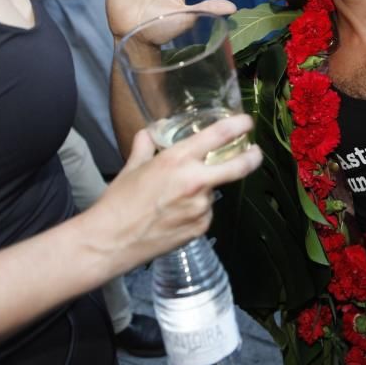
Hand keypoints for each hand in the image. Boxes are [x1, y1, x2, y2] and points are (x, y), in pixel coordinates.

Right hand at [85, 114, 262, 269]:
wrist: (110, 242)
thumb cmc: (118, 202)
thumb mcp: (132, 167)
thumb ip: (146, 145)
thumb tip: (152, 131)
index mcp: (177, 160)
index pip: (219, 135)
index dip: (239, 125)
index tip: (247, 122)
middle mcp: (195, 182)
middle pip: (239, 166)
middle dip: (253, 157)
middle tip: (255, 152)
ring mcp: (201, 207)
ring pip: (214, 192)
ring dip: (204, 191)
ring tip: (175, 200)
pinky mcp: (201, 227)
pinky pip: (205, 213)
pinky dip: (196, 211)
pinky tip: (174, 216)